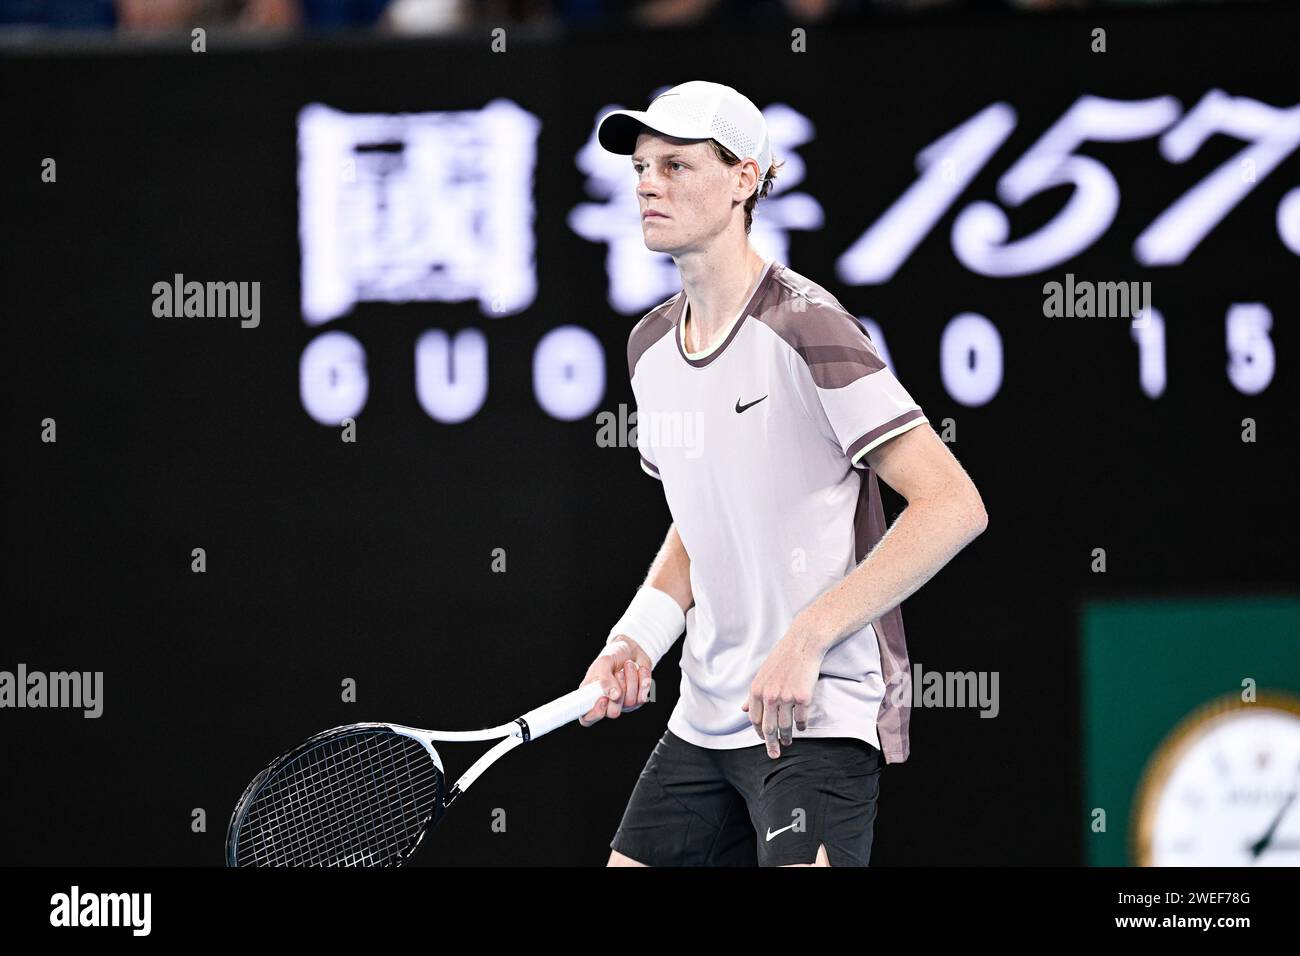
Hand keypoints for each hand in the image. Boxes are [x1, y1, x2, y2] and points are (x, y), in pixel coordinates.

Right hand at [578, 636, 652, 727]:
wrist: (631, 649)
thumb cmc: (613, 655)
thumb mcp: (603, 662)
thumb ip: (604, 679)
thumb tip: (613, 696)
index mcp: (590, 695)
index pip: (587, 718)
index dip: (595, 713)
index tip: (603, 699)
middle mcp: (606, 703)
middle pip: (613, 713)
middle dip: (619, 690)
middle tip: (619, 672)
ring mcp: (623, 703)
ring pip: (630, 703)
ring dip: (631, 679)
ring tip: (628, 664)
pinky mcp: (638, 699)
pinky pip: (642, 696)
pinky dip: (642, 679)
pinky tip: (639, 670)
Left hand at [742, 625, 823, 757]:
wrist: (803, 643)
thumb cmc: (782, 658)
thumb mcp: (762, 674)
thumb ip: (753, 694)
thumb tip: (744, 709)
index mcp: (757, 690)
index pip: (755, 719)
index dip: (759, 733)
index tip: (764, 740)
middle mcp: (770, 695)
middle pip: (768, 728)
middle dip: (771, 744)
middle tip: (774, 754)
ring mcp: (786, 697)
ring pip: (785, 726)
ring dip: (787, 737)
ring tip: (789, 742)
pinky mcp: (803, 697)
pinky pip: (801, 719)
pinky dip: (801, 726)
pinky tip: (802, 727)